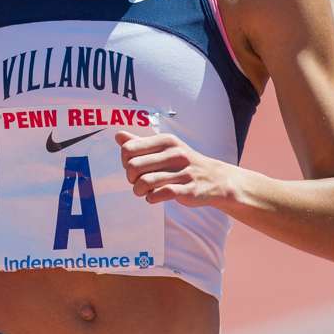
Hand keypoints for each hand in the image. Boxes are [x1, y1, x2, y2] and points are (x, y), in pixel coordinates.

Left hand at [116, 131, 236, 207]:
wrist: (215, 178)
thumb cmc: (182, 163)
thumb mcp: (164, 148)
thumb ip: (140, 143)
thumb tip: (117, 135)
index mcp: (166, 141)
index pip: (129, 149)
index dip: (125, 161)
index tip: (132, 167)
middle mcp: (175, 153)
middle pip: (134, 167)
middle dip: (130, 178)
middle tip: (136, 182)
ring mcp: (184, 172)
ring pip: (145, 182)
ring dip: (139, 190)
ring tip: (143, 191)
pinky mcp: (190, 190)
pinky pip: (161, 194)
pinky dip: (152, 198)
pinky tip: (153, 197)